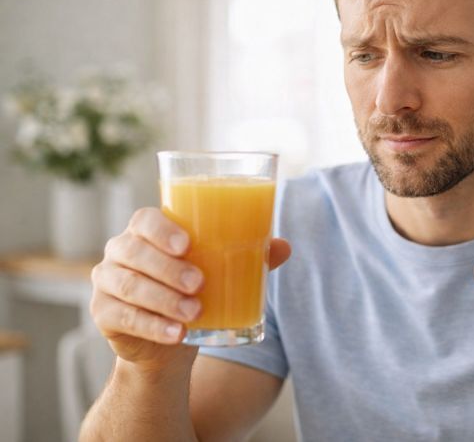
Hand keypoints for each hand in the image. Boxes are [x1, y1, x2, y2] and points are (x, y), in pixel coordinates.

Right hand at [90, 207, 291, 370]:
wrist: (170, 340)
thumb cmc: (197, 292)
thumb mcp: (223, 273)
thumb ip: (251, 257)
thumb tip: (284, 246)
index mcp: (147, 232)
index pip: (145, 220)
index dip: (162, 229)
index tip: (187, 244)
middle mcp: (120, 251)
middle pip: (134, 252)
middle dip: (167, 268)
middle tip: (199, 284)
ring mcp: (106, 282)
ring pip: (128, 286)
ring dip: (163, 299)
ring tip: (194, 313)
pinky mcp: (103, 313)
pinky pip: (123, 317)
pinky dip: (152, 327)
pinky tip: (176, 335)